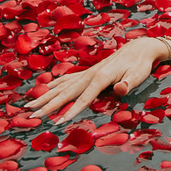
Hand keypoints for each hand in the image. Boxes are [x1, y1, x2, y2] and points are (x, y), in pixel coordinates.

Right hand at [29, 38, 170, 123]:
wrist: (139, 48)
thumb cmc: (140, 64)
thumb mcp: (138, 75)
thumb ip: (128, 84)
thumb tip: (120, 90)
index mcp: (100, 78)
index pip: (83, 99)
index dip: (71, 111)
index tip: (57, 123)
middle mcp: (90, 74)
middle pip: (65, 92)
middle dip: (48, 105)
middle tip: (31, 115)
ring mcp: (87, 72)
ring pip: (62, 86)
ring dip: (46, 95)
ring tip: (30, 104)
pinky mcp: (89, 72)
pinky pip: (68, 79)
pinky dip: (55, 84)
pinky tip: (46, 88)